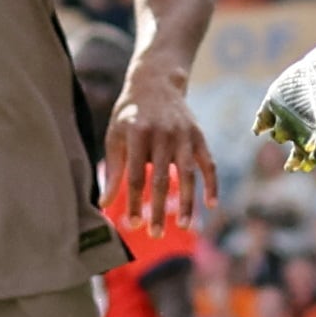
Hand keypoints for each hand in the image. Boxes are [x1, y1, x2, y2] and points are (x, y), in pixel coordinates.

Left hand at [105, 72, 219, 227]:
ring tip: (183, 226)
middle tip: (155, 234)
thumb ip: (113, 169)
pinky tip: (210, 205)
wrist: (157, 82)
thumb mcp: (115, 135)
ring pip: (188, 174)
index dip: (134, 201)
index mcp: (138, 132)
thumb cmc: (130, 114)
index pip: (136, 175)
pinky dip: (211, 184)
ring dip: (187, 202)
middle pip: (162, 178)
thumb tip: (103, 205)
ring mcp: (184, 134)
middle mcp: (163, 133)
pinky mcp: (199, 136)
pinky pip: (208, 163)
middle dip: (158, 208)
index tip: (130, 225)